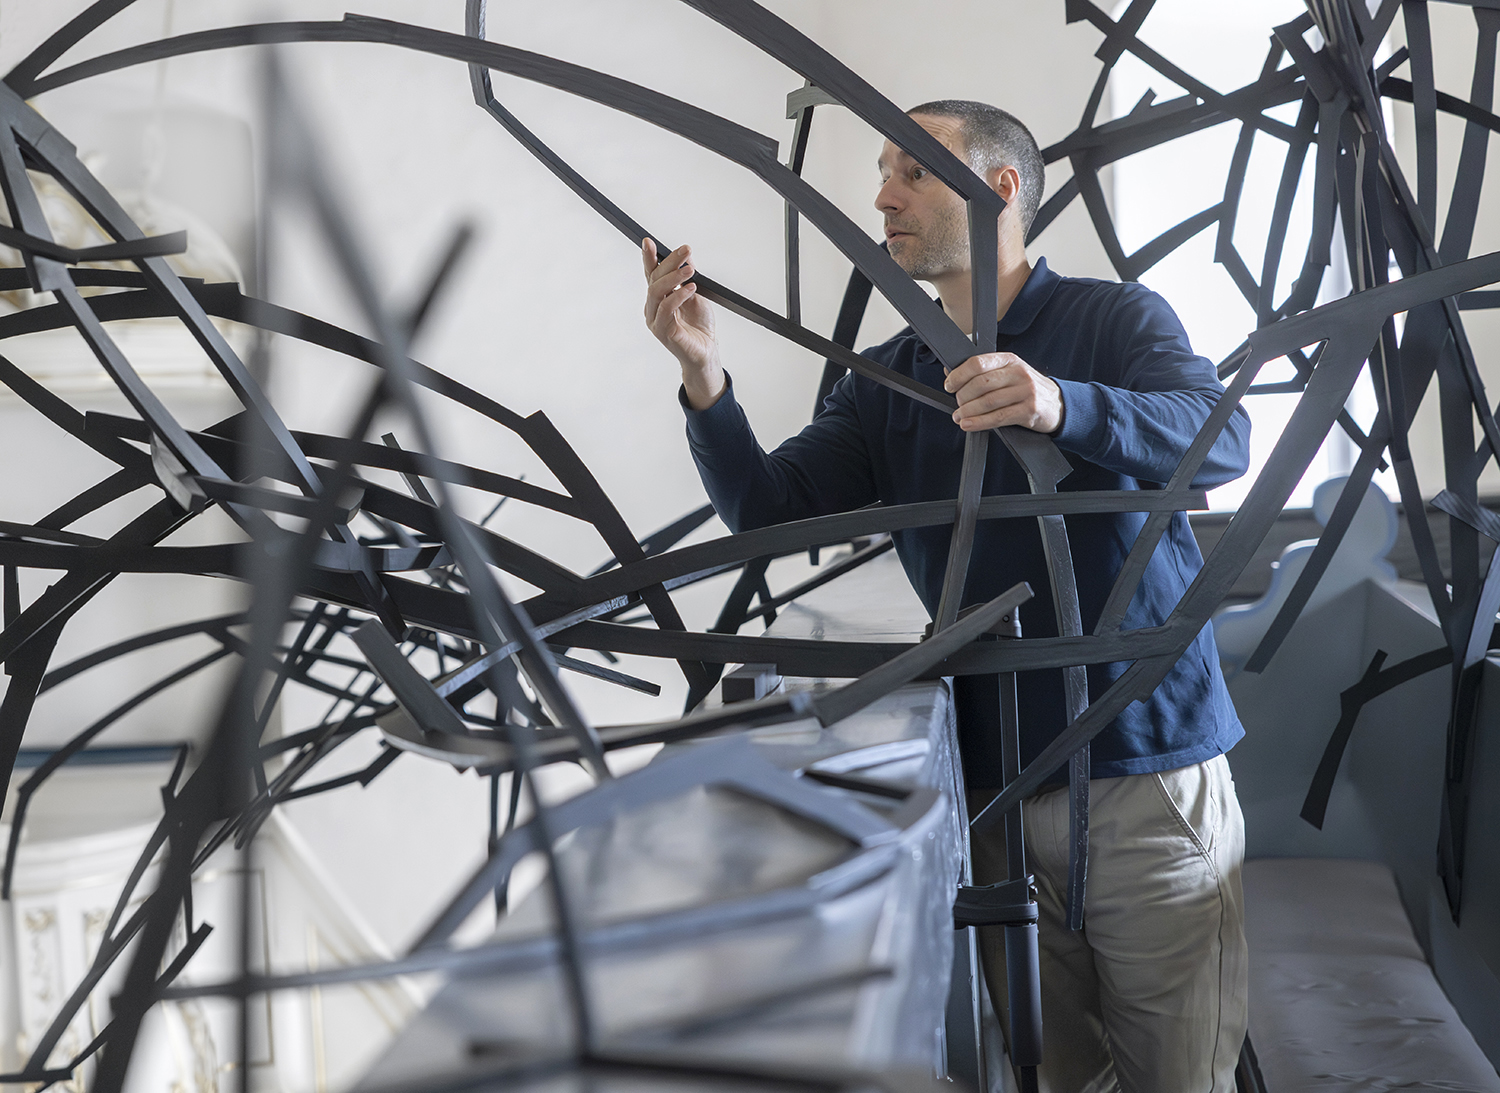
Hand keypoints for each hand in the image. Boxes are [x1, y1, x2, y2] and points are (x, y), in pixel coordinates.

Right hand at [643, 239, 724, 409]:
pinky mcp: (663, 332)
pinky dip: (678, 296)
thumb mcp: (695, 294)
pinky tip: (690, 289)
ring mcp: (656, 321)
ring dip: (674, 278)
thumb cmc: (700, 327)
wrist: (707, 352)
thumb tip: (685, 257)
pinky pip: (666, 309)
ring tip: (690, 270)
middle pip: (654, 279)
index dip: (649, 258)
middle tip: (685, 251)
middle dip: (669, 262)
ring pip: (657, 292)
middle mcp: (653, 308)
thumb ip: (687, 277)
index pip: (652, 275)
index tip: (649, 242)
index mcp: (659, 299)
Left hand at [943, 352, 1064, 433]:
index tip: (949, 385)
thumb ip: (983, 373)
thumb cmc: (1028, 389)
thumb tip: (950, 373)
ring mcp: (1025, 392)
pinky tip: (969, 424)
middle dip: (963, 396)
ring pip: (988, 401)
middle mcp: (1018, 373)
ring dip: (968, 411)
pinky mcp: (1029, 411)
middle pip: (981, 383)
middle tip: (957, 404)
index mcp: (1009, 360)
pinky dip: (979, 423)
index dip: (959, 375)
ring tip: (959, 416)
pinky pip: (998, 418)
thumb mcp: (1009, 374)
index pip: (978, 363)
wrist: (1058, 404)